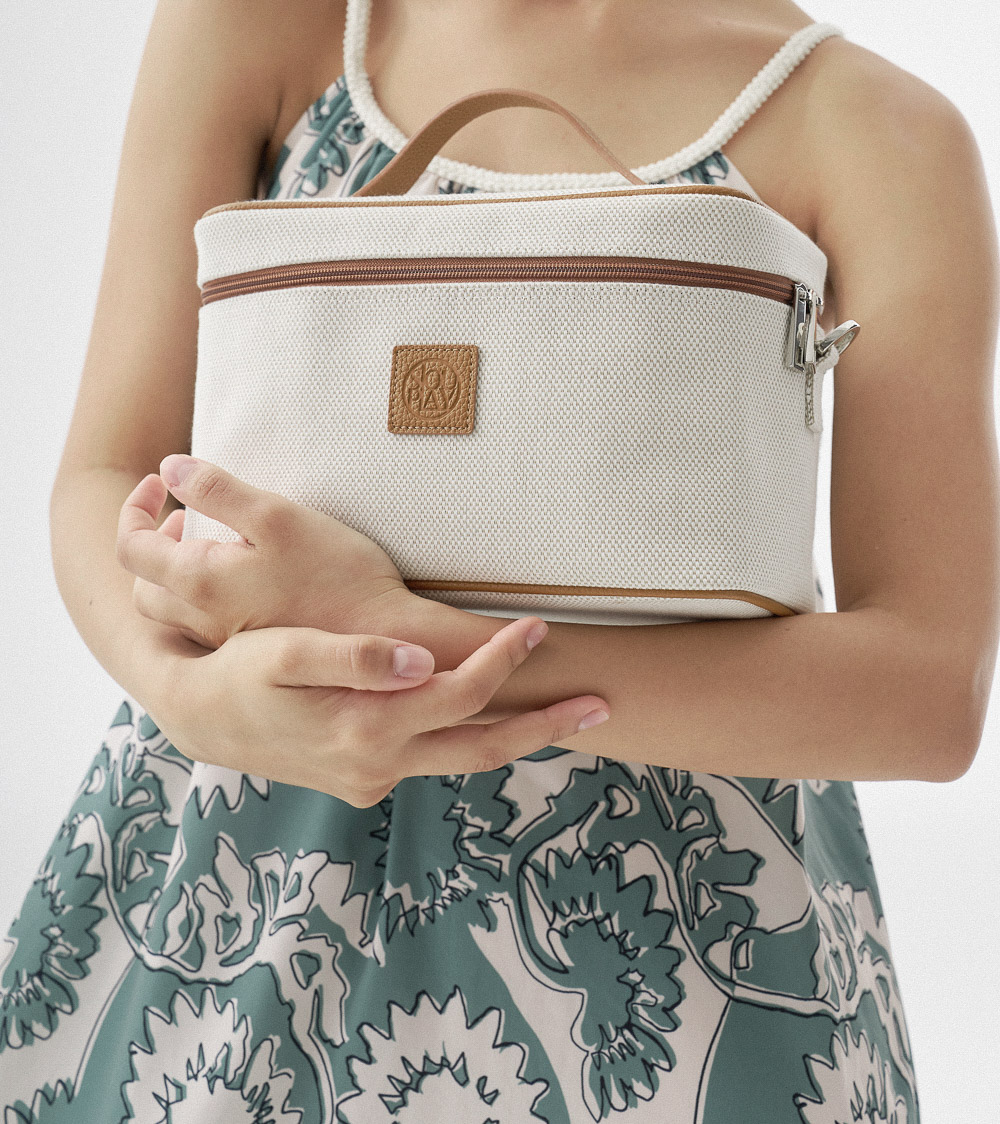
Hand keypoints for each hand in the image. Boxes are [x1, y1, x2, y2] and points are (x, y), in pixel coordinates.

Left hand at [117, 454, 421, 652]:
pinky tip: (244, 577)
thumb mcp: (277, 516)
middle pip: (144, 584)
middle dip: (152, 543)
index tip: (158, 482)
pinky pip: (204, 626)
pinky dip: (203, 597)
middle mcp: (202, 620)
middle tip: (186, 516)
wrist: (382, 641)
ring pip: (172, 611)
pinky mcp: (253, 653)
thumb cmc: (336, 575)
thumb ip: (217, 490)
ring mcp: (226, 643)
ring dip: (177, 573)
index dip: (133, 509)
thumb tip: (170, 468)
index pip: (131, 548)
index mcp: (199, 581)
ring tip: (214, 544)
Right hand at [153, 613, 610, 806]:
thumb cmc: (242, 672)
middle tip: (603, 703)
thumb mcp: (287, 654)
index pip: (460, 695)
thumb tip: (423, 662)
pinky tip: (496, 717)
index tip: (538, 626)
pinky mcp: (366, 779)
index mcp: (366, 729)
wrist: (198, 717)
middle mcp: (379, 766)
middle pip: (483, 749)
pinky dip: (472, 739)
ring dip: (516, 737)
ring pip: (463, 761)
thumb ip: (356, 658)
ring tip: (567, 714)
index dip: (503, 661)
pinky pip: (435, 758)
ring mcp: (374, 779)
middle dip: (545, 726)